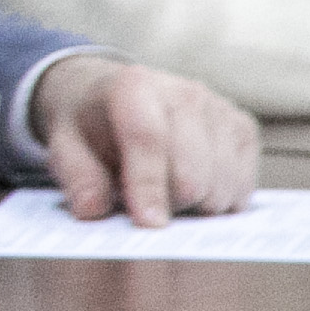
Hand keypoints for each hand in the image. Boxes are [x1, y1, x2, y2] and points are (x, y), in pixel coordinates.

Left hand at [37, 55, 258, 227]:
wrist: (114, 95)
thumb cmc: (91, 125)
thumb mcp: (65, 144)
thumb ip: (78, 177)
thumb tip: (93, 210)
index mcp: (134, 86)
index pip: (149, 140)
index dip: (148, 186)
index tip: (148, 223)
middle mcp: (184, 92)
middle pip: (192, 174)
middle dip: (169, 204)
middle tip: (145, 205)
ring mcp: (220, 109)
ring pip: (223, 185)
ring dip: (196, 206)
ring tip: (166, 192)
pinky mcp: (244, 128)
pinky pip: (244, 186)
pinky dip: (221, 199)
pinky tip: (195, 187)